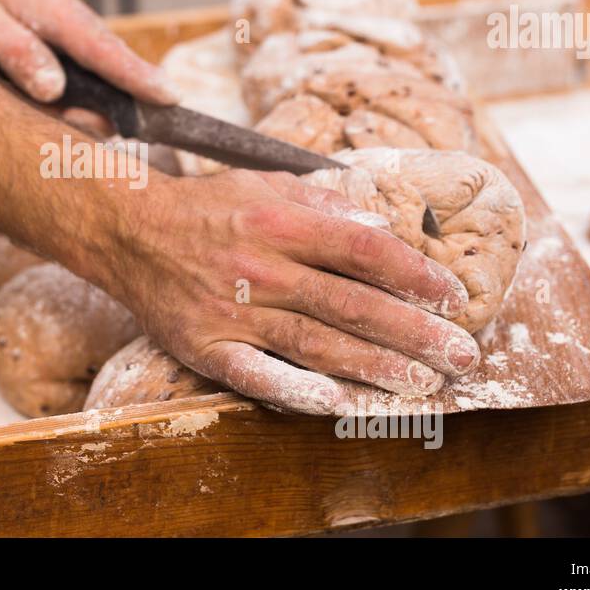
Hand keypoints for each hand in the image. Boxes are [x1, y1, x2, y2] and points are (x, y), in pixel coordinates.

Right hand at [96, 170, 480, 413]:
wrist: (128, 231)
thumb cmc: (206, 207)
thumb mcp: (265, 185)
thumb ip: (324, 204)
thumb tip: (382, 228)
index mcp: (280, 222)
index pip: (364, 250)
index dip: (415, 275)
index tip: (454, 297)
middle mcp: (260, 268)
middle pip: (351, 304)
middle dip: (414, 332)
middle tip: (461, 355)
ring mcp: (231, 312)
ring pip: (315, 344)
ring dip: (374, 367)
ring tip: (422, 385)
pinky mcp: (205, 346)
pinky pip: (256, 375)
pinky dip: (297, 390)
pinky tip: (338, 404)